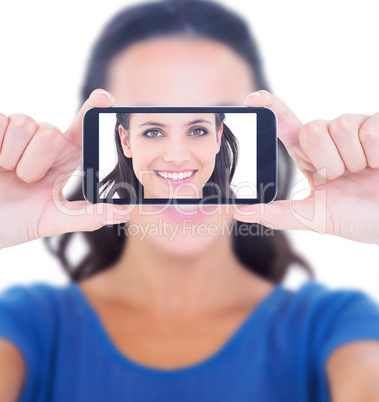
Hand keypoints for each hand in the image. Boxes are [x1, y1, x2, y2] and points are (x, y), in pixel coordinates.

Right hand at [0, 89, 129, 249]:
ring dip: (13, 158)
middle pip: (52, 132)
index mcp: (66, 161)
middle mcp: (45, 144)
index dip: (94, 111)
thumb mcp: (52, 222)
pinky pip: (1, 121)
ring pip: (25, 124)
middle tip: (26, 181)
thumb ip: (86, 217)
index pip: (84, 129)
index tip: (103, 98)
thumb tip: (123, 212)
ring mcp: (18, 135)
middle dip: (36, 162)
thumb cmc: (16, 221)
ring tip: (7, 173)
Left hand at [234, 90, 378, 244]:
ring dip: (353, 160)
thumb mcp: (314, 218)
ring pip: (341, 127)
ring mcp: (356, 129)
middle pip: (311, 129)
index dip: (271, 108)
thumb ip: (278, 214)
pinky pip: (369, 130)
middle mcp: (330, 138)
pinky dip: (376, 155)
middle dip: (328, 160)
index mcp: (309, 156)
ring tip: (365, 172)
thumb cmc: (356, 218)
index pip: (286, 126)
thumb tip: (239, 212)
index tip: (252, 100)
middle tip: (344, 177)